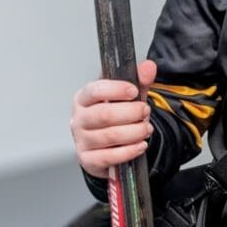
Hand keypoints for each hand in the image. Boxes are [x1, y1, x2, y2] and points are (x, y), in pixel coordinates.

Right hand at [71, 60, 157, 178]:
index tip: (134, 91)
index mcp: (83, 99)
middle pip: (104, 114)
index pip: (95, 90)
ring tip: (146, 129)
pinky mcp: (87, 160)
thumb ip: (138, 81)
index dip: (116, 90)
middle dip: (131, 113)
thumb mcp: (127, 97)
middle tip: (145, 111)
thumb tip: (148, 67)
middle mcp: (78, 119)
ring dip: (134, 132)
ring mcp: (81, 140)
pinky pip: (109, 157)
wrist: (108, 146)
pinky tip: (140, 145)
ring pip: (110, 136)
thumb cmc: (113, 118)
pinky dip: (129, 151)